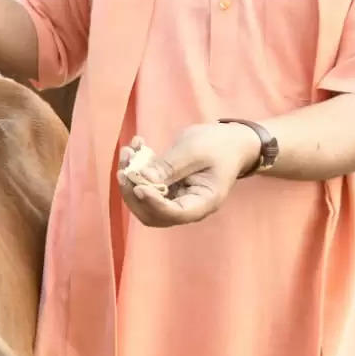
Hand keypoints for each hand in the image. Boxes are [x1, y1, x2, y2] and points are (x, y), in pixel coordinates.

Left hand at [116, 123, 261, 227]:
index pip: (175, 214)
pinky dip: (135, 169)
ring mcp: (174, 199)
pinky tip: (137, 146)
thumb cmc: (218, 145)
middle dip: (133, 191)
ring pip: (143, 201)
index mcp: (204, 202)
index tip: (139, 186)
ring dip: (130, 179)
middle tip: (126, 166)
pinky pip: (144, 186)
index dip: (153, 204)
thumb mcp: (195, 150)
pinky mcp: (165, 188)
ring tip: (128, 151)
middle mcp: (187, 206)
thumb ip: (169, 166)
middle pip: (152, 213)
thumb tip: (141, 179)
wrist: (228, 141)